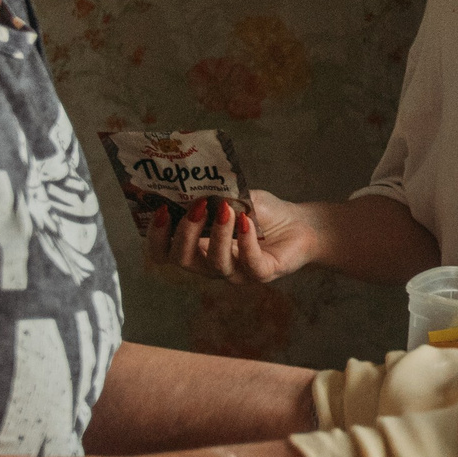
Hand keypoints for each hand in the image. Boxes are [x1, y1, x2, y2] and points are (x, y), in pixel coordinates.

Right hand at [143, 188, 319, 284]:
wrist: (301, 225)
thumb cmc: (262, 213)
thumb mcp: (233, 196)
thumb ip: (214, 193)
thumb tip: (193, 183)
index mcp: (199, 247)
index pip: (165, 252)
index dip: (156, 237)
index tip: (161, 210)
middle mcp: (212, 264)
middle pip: (183, 260)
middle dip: (185, 233)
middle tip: (197, 207)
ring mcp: (237, 273)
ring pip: (215, 264)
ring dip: (219, 234)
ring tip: (227, 210)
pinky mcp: (262, 274)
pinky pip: (249, 263)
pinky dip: (246, 241)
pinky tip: (246, 221)